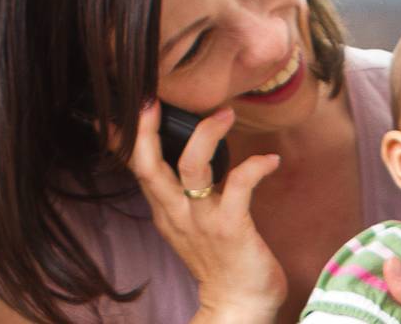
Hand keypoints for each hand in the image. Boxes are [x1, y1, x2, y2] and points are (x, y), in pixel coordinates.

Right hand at [125, 102, 285, 320]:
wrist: (237, 306)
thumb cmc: (222, 262)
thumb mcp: (192, 224)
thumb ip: (186, 194)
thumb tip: (197, 155)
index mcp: (166, 210)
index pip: (137, 167)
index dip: (130, 136)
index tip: (134, 104)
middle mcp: (177, 213)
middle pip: (148, 166)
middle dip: (147, 129)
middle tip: (153, 99)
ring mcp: (202, 220)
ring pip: (192, 167)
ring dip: (208, 135)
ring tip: (225, 114)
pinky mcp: (231, 227)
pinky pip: (240, 185)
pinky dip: (255, 166)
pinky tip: (270, 159)